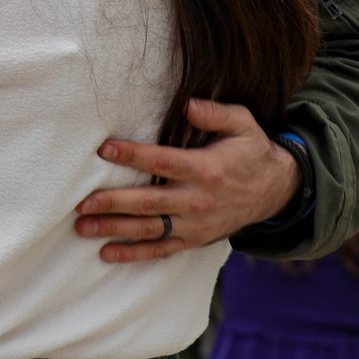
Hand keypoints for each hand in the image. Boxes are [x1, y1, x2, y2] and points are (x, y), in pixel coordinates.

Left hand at [74, 97, 301, 260]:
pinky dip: (134, 253)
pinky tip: (107, 252)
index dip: (133, 155)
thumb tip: (188, 105)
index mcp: (206, 169)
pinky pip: (161, 250)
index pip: (163, 162)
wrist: (276, 191)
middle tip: (82, 203)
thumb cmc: (251, 151)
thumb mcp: (243, 123)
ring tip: (83, 227)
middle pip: (149, 202)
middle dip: (113, 203)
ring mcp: (195, 224)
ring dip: (114, 229)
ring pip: (149, 229)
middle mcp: (198, 200)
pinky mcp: (195, 240)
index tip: (104, 149)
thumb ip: (215, 113)